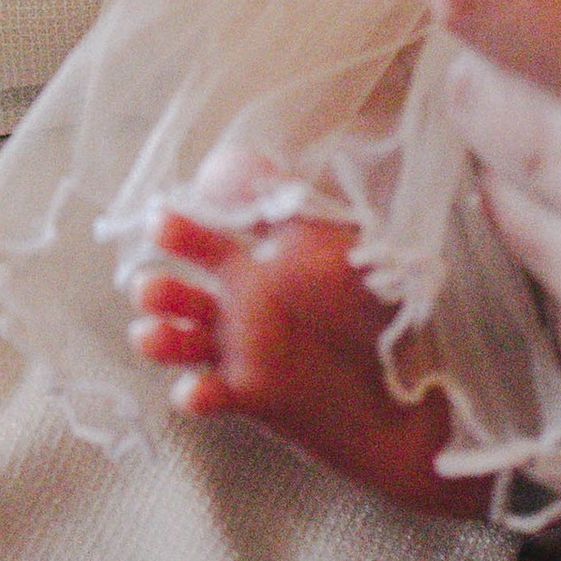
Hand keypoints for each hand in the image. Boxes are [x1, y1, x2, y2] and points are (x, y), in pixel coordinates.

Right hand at [127, 208, 490, 518]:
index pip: (210, 235)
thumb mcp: (345, 248)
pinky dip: (195, 394)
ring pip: (182, 341)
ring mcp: (240, 353)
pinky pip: (211, 394)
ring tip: (150, 332)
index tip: (171, 212)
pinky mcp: (249, 396)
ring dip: (161, 337)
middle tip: (154, 268)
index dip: (184, 224)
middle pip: (182, 288)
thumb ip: (298, 208)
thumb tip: (245, 163)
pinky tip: (195, 390)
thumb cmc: (378, 312)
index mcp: (259, 266)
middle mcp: (241, 307)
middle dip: (162, 282)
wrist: (409, 390)